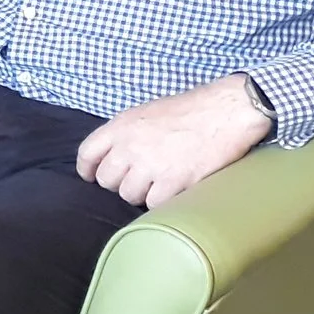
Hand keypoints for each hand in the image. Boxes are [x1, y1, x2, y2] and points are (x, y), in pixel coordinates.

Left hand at [76, 74, 272, 208]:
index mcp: (120, 126)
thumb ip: (125, 133)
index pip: (87, 154)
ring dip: (141, 194)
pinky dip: (162, 202)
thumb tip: (115, 156)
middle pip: (107, 180)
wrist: (225, 111)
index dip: (88, 169)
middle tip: (137, 181)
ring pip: (128, 195)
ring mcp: (150, 165)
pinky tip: (172, 191)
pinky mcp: (174, 181)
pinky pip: (154, 204)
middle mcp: (130, 146)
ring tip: (158, 184)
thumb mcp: (145, 113)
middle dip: (119, 183)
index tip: (93, 177)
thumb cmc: (189, 110)